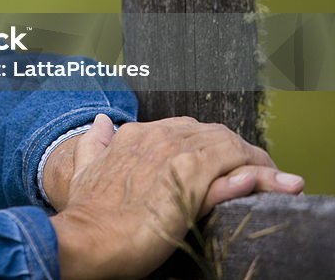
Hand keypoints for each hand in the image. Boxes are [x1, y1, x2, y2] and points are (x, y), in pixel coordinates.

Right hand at [49, 114, 303, 279]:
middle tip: (255, 178)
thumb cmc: (86, 212)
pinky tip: (275, 183)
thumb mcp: (84, 170)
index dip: (211, 147)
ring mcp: (177, 154)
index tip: (224, 167)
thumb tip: (100, 123)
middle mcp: (158, 137)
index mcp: (136, 135)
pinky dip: (261, 176)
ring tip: (277, 184)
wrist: (87, 238)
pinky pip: (238, 170)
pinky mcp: (193, 177)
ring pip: (232, 147)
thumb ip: (93, 144)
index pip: (188, 130)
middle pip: (215, 134)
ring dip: (258, 164)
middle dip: (239, 154)